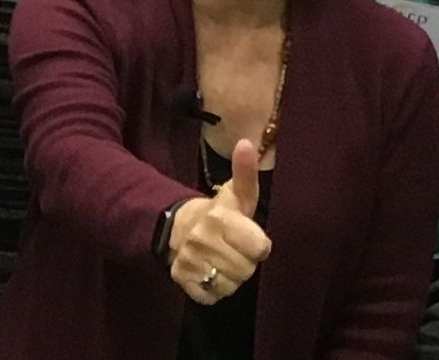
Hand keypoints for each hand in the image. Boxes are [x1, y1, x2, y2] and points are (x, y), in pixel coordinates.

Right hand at [168, 138, 274, 304]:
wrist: (179, 229)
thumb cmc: (220, 213)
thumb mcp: (237, 194)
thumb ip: (245, 172)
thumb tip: (246, 142)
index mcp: (220, 218)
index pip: (260, 249)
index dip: (258, 245)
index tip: (249, 237)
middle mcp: (202, 239)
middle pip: (247, 270)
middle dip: (245, 262)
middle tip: (234, 249)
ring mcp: (190, 261)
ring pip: (231, 285)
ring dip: (231, 277)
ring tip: (223, 261)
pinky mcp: (182, 279)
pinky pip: (211, 296)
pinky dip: (215, 290)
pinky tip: (211, 274)